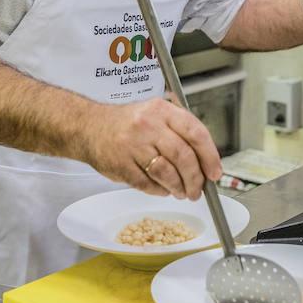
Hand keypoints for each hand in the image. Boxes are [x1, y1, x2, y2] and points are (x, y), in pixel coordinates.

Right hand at [83, 99, 221, 199]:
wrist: (88, 127)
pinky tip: (162, 189)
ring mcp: (133, 145)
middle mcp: (148, 125)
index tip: (215, 172)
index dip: (210, 156)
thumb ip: (180, 131)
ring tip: (181, 191)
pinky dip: (159, 190)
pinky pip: (147, 184)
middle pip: (183, 157)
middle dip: (196, 179)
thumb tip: (206, 160)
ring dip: (179, 187)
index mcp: (161, 110)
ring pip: (167, 173)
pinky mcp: (121, 165)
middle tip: (198, 189)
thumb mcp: (154, 113)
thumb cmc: (126, 123)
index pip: (195, 132)